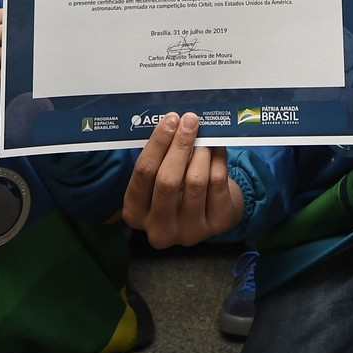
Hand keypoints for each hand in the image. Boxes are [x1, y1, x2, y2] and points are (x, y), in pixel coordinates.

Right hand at [122, 112, 244, 247]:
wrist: (208, 211)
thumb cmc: (176, 186)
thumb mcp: (157, 178)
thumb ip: (160, 157)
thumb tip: (175, 122)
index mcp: (135, 213)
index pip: (143, 173)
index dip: (158, 143)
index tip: (170, 119)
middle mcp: (158, 229)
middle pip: (167, 180)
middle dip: (180, 145)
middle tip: (190, 121)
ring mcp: (188, 232)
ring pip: (195, 181)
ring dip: (201, 151)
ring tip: (204, 134)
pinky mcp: (216, 225)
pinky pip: (217, 183)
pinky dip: (218, 159)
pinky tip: (217, 145)